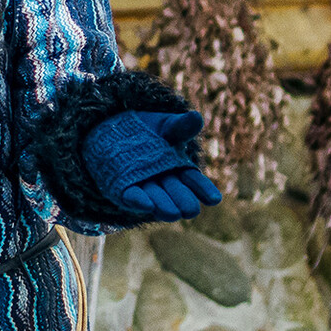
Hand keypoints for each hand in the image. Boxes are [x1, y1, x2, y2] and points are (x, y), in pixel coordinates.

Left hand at [83, 110, 222, 221]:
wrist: (116, 131)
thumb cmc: (150, 131)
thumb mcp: (168, 126)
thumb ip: (181, 126)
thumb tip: (196, 117)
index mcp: (180, 169)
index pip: (195, 182)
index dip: (204, 190)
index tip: (215, 199)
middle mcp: (165, 183)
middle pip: (177, 194)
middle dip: (183, 201)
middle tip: (190, 210)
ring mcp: (145, 188)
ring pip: (156, 198)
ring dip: (163, 205)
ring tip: (171, 213)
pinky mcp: (124, 190)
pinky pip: (132, 196)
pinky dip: (139, 201)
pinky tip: (147, 205)